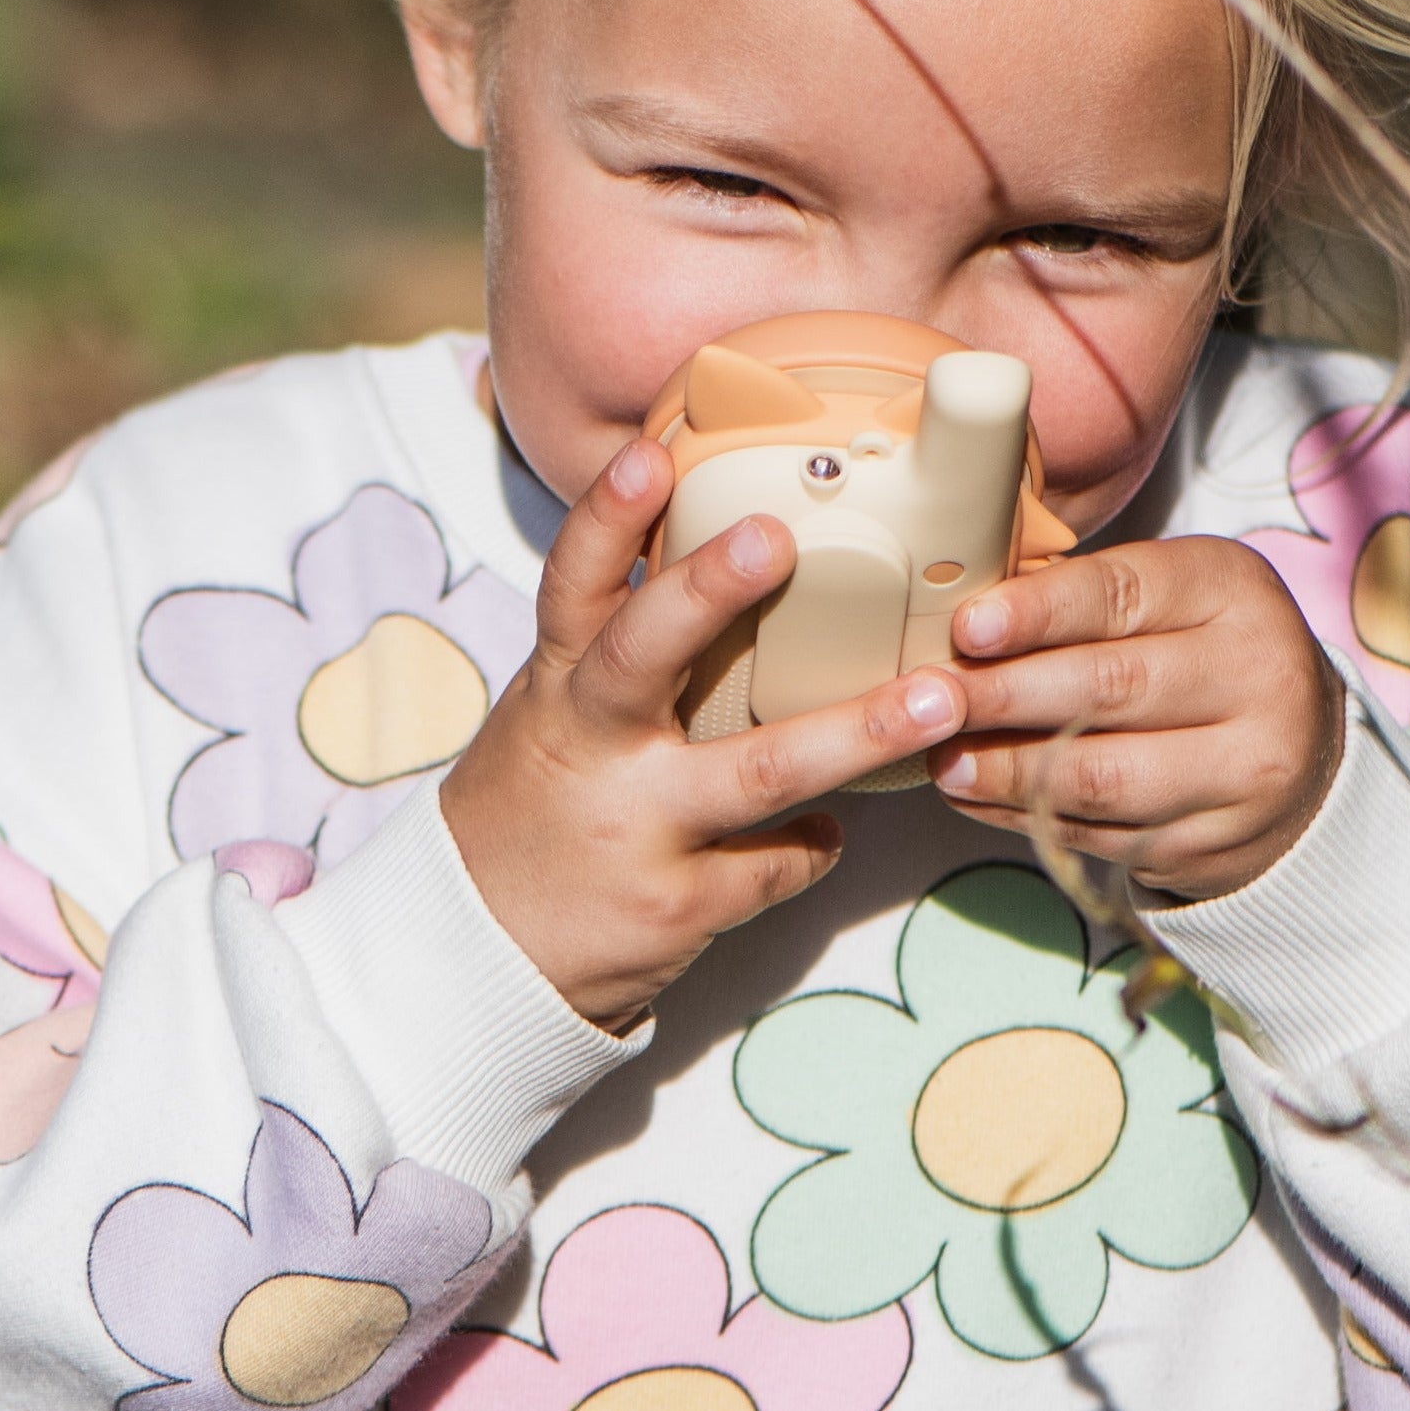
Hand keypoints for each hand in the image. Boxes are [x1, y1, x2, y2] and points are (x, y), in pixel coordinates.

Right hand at [441, 439, 964, 1028]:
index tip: (652, 454)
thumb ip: (624, 650)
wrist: (474, 956)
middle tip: (778, 537)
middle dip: (707, 592)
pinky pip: (778, 864)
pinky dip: (815, 845)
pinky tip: (828, 832)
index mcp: (558, 688)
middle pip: (642, 654)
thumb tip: (732, 552)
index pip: (571, 586)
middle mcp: (591, 748)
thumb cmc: (540, 808)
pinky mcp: (676, 905)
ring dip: (855, 733)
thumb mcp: (555, 716)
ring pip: (755, 772)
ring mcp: (635, 828)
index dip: (605, 517)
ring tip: (936, 698)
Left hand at [928, 536, 1344, 898]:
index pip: (1123, 596)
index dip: (1038, 613)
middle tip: (930, 700)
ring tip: (945, 759)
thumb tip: (960, 627)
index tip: (967, 628)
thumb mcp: (1170, 598)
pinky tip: (984, 798)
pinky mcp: (1215, 841)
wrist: (1299, 755)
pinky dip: (1031, 816)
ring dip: (1008, 770)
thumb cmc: (1202, 656)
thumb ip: (1084, 601)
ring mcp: (1244, 768)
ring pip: (1103, 776)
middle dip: (1004, 696)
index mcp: (1232, 590)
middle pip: (1108, 688)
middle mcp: (1255, 675)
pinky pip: (1104, 833)